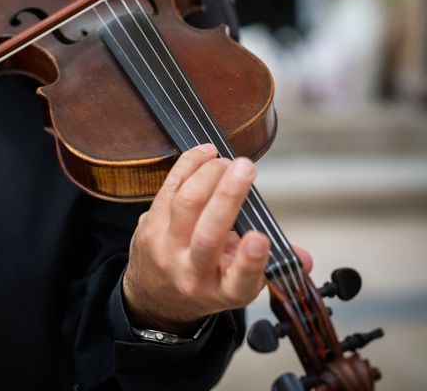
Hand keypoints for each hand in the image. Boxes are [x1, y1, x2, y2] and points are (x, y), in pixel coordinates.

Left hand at [123, 144, 311, 334]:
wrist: (156, 297)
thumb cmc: (206, 283)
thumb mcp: (239, 285)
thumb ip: (271, 266)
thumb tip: (304, 259)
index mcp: (223, 291)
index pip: (239, 280)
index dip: (250, 260)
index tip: (259, 238)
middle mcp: (192, 272)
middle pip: (208, 234)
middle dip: (228, 196)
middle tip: (246, 167)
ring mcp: (166, 249)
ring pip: (185, 204)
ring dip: (208, 174)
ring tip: (228, 161)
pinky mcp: (147, 226)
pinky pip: (168, 188)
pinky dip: (189, 166)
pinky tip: (206, 154)